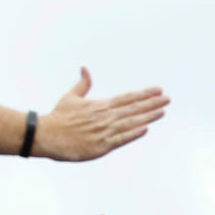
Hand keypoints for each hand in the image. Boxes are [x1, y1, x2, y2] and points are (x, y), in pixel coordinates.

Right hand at [34, 68, 168, 160]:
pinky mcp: (100, 146)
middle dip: (152, 103)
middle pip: (133, 108)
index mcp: (100, 106)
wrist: (47, 135)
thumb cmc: (58, 117)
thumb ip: (83, 84)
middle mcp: (104, 117)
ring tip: (162, 111)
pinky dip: (133, 134)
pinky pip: (120, 139)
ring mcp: (104, 131)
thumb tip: (85, 68)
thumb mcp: (71, 97)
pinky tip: (145, 128)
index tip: (158, 90)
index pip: (127, 98)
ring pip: (130, 122)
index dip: (144, 94)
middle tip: (168, 98)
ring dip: (147, 116)